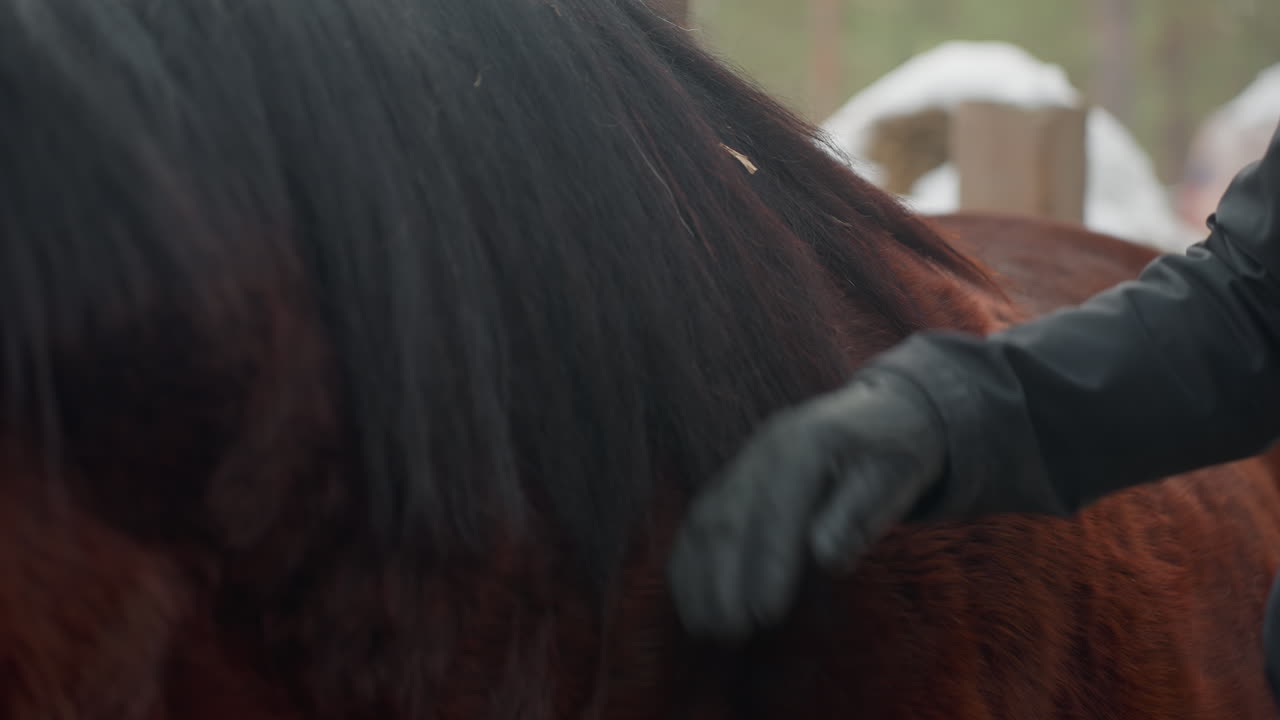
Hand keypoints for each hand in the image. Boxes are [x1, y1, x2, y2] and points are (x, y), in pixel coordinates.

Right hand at [666, 369, 947, 641]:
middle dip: (725, 578)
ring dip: (698, 576)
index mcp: (807, 442)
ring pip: (706, 519)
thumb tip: (825, 557)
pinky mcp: (731, 480)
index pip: (779, 506)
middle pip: (732, 516)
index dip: (769, 561)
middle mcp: (764, 449)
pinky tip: (688, 599)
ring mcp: (743, 463)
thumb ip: (856, 514)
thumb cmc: (891, 453)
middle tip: (731, 631)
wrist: (875, 414)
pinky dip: (688, 561)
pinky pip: (699, 520)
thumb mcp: (892, 476)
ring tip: (704, 627)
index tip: (766, 613)